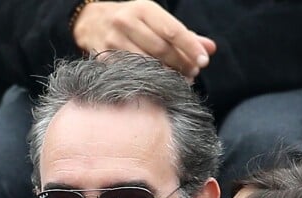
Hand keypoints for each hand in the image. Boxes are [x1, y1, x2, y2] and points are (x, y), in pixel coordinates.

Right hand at [72, 0, 215, 79]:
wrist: (91, 22)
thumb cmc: (133, 23)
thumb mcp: (156, 20)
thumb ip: (184, 35)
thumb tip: (210, 49)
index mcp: (143, 8)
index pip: (172, 30)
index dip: (190, 47)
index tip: (203, 61)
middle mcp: (126, 22)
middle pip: (161, 50)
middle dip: (181, 64)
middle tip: (193, 73)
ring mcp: (113, 42)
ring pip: (147, 65)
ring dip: (167, 76)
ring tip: (180, 80)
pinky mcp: (105, 60)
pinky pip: (133, 75)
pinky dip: (150, 82)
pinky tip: (160, 85)